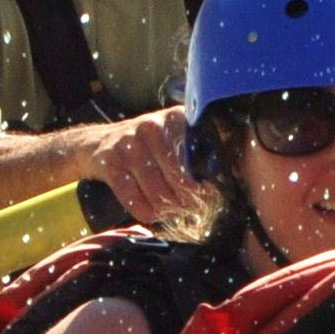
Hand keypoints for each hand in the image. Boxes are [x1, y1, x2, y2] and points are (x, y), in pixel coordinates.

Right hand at [89, 107, 212, 226]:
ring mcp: (129, 145)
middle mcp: (152, 128)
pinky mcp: (111, 164)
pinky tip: (153, 214)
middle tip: (192, 212)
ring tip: (173, 213)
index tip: (210, 198)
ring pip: (160, 196)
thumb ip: (203, 150)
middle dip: (190, 204)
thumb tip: (237, 173)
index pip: (201, 160)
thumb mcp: (175, 137)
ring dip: (169, 212)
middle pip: (182, 183)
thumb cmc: (147, 146)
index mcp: (176, 119)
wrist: (97, 143)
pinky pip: (136, 202)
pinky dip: (147, 214)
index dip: (208, 186)